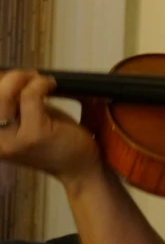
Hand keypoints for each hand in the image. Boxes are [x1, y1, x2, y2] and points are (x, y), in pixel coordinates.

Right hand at [0, 70, 100, 185]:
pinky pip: (30, 97)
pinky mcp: (34, 134)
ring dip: (24, 79)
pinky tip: (51, 84)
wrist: (78, 168)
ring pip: (6, 95)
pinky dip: (40, 84)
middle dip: (10, 78)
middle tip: (30, 76)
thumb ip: (14, 105)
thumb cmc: (54, 142)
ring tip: (39, 80)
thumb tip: (6, 76)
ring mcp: (12, 140)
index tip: (13, 77)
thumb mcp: (26, 122)